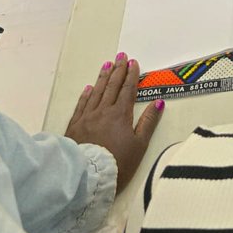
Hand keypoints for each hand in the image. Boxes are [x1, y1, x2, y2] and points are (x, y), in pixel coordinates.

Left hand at [65, 53, 164, 193]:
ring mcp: (87, 117)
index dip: (131, 75)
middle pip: (112, 87)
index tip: (133, 62)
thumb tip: (157, 102)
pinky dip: (86, 95)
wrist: (88, 177)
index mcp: (121, 114)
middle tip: (121, 56)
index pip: (127, 90)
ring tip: (107, 64)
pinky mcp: (74, 126)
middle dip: (118, 70)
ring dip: (103, 77)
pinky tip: (89, 88)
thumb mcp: (140, 145)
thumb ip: (148, 122)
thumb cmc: (118, 162)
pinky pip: (81, 105)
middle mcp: (103, 111)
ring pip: (96, 92)